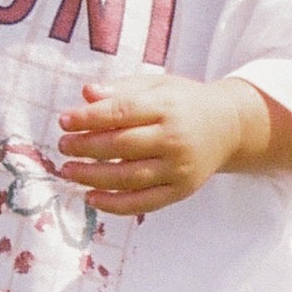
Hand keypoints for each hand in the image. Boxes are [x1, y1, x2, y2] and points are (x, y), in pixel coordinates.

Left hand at [55, 76, 263, 215]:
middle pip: (123, 146)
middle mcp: (175, 139)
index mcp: (168, 106)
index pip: (122, 112)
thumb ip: (122, 89)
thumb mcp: (157, 86)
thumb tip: (86, 93)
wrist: (228, 127)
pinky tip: (91, 198)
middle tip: (63, 145)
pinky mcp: (181, 191)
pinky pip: (144, 202)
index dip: (89, 118)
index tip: (64, 120)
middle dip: (87, 147)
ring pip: (130, 177)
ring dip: (93, 177)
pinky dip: (115, 205)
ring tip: (68, 170)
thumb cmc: (183, 103)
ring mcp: (179, 168)